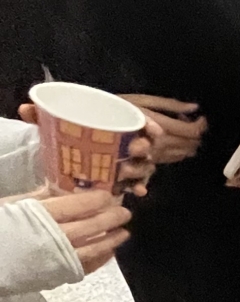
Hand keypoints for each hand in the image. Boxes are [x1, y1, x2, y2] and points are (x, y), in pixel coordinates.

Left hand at [18, 102, 153, 194]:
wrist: (64, 158)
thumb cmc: (65, 137)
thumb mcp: (53, 125)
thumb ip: (41, 117)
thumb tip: (25, 110)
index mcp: (111, 123)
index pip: (137, 120)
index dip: (148, 124)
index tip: (153, 131)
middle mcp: (124, 141)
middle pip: (142, 143)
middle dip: (142, 147)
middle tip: (135, 149)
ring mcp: (127, 161)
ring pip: (142, 164)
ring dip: (138, 168)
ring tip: (125, 173)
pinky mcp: (125, 179)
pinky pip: (137, 182)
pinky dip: (140, 186)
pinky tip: (139, 192)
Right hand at [38, 187, 132, 271]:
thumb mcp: (18, 205)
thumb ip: (41, 197)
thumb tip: (63, 188)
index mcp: (45, 214)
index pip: (79, 204)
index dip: (97, 200)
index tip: (108, 196)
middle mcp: (57, 236)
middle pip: (91, 225)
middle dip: (112, 218)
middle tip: (125, 213)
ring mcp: (61, 258)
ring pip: (94, 248)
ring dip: (112, 240)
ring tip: (125, 233)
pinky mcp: (62, 274)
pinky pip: (88, 266)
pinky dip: (101, 259)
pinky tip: (111, 252)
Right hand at [126, 95, 206, 165]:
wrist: (96, 125)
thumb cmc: (119, 107)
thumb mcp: (145, 100)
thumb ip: (172, 106)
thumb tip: (195, 108)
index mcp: (161, 127)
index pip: (192, 132)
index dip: (201, 124)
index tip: (200, 117)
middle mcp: (160, 145)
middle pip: (191, 145)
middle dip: (195, 134)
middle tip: (187, 121)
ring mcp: (155, 156)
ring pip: (184, 154)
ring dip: (188, 142)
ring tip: (179, 128)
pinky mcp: (149, 162)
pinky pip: (173, 159)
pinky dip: (179, 150)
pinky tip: (171, 140)